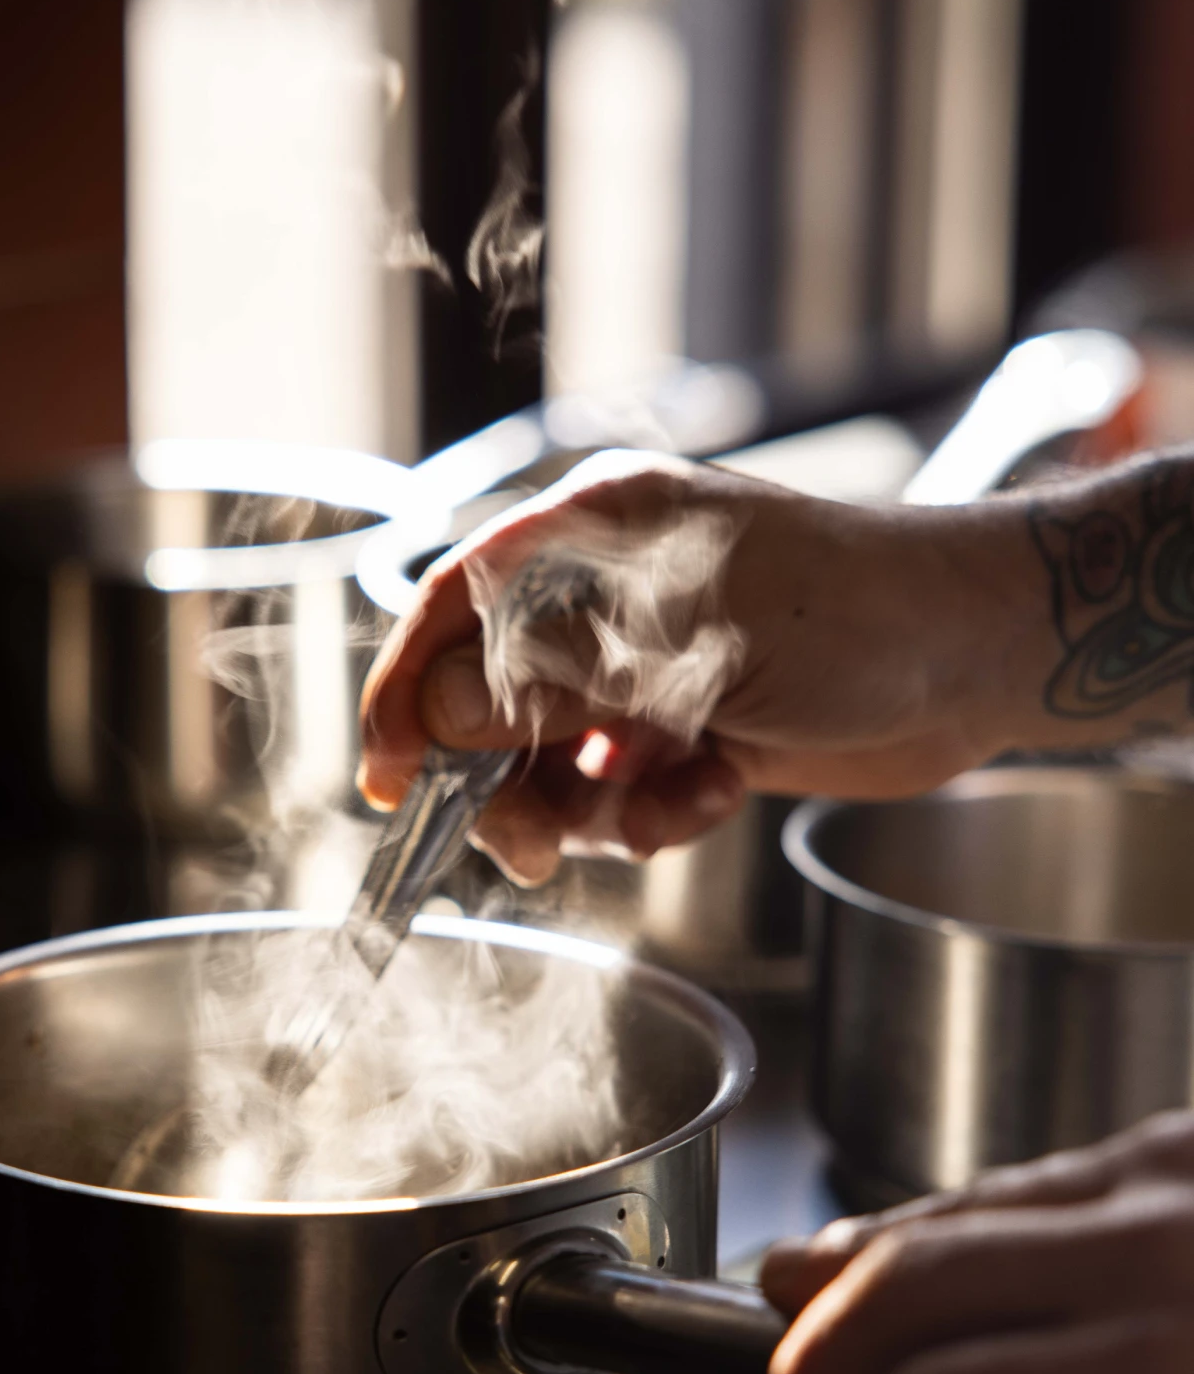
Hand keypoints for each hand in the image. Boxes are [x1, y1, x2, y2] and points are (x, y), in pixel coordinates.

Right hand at [358, 451, 1025, 883]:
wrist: (984, 657)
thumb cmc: (853, 613)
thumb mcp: (687, 644)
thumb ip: (551, 679)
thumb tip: (432, 717)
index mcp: (595, 532)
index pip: (458, 606)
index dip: (408, 690)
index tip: (388, 776)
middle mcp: (610, 597)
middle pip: (494, 698)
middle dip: (507, 776)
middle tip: (526, 841)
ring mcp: (652, 667)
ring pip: (555, 761)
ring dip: (585, 807)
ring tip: (642, 815)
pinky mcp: (695, 730)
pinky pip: (624, 793)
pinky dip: (653, 813)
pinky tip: (708, 797)